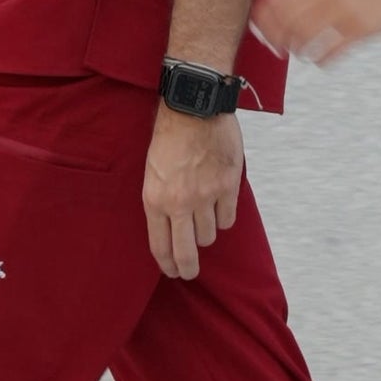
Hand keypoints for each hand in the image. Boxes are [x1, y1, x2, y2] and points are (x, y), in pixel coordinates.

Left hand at [144, 108, 243, 279]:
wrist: (194, 107)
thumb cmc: (169, 136)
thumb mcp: (152, 171)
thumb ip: (160, 201)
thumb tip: (170, 227)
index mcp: (155, 200)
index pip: (160, 246)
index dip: (167, 265)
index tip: (173, 272)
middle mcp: (180, 204)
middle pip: (186, 252)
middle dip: (188, 268)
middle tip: (190, 272)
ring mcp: (206, 197)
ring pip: (209, 235)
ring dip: (206, 232)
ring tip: (204, 219)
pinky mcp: (228, 187)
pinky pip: (228, 219)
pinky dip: (224, 217)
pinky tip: (220, 207)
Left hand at [253, 0, 380, 64]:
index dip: (263, 16)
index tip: (261, 26)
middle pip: (283, 23)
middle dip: (275, 38)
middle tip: (276, 46)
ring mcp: (343, 12)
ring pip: (302, 41)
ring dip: (296, 51)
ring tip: (301, 52)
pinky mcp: (361, 30)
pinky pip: (328, 53)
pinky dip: (320, 59)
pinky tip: (322, 59)